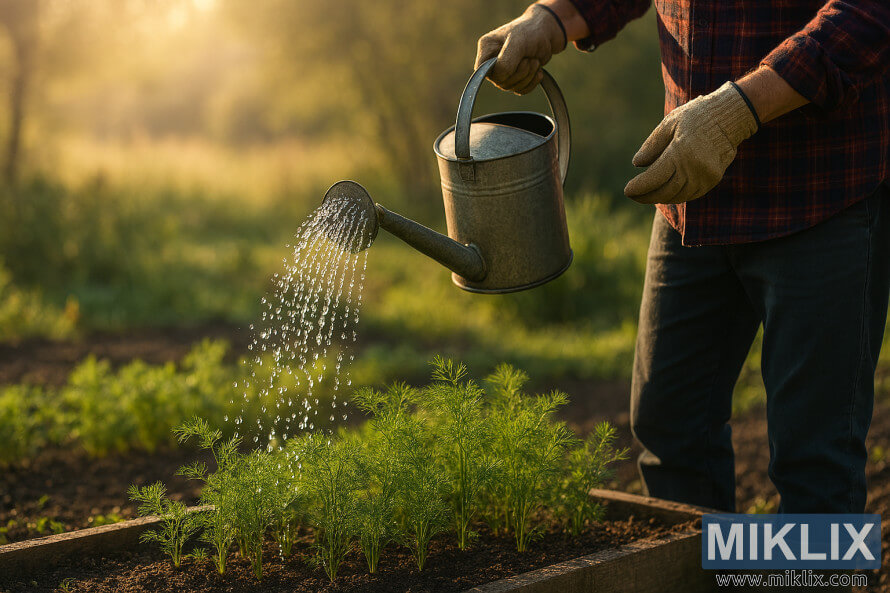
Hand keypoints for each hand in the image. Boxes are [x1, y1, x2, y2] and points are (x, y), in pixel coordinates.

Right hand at [474, 4, 566, 94]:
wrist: (547, 34)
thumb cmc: (531, 32)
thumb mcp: (518, 43)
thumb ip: (505, 62)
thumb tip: (500, 78)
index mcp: (486, 49)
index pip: (481, 71)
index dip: (498, 72)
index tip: (513, 62)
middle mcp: (492, 61)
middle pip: (499, 81)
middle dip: (520, 72)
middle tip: (529, 58)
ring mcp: (503, 71)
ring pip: (511, 87)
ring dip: (528, 76)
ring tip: (534, 60)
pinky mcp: (515, 78)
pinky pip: (520, 90)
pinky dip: (532, 82)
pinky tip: (537, 70)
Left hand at [624, 82, 758, 203]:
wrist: (731, 116)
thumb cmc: (696, 116)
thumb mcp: (669, 123)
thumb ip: (652, 145)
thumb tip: (637, 164)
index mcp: (680, 152)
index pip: (654, 178)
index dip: (639, 187)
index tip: (627, 190)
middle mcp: (694, 168)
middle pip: (664, 191)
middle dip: (646, 196)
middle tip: (634, 195)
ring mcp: (705, 176)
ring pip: (677, 196)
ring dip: (660, 197)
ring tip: (647, 194)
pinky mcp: (713, 179)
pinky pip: (690, 194)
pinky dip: (675, 195)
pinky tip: (665, 191)